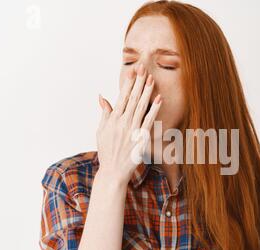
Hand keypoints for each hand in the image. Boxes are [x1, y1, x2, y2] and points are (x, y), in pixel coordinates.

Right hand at [96, 64, 161, 184]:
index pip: (122, 96)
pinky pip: (149, 121)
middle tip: (144, 68)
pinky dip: (154, 110)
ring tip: (152, 79)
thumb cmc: (107, 151)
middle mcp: (122, 123)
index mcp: (113, 119)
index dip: (128, 83)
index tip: (133, 71)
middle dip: (138, 82)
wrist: (113, 171)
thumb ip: (105, 113)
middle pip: (132, 98)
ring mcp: (132, 130)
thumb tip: (102, 97)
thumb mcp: (101, 131)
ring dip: (147, 92)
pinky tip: (159, 99)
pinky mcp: (141, 139)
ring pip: (141, 107)